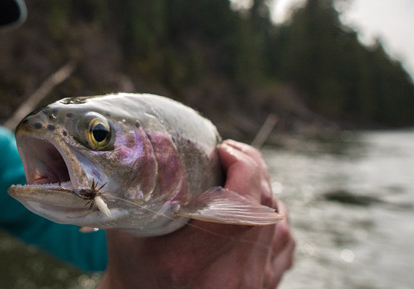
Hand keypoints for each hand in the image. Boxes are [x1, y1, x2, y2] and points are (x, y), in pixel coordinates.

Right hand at [99, 140, 294, 288]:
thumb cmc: (134, 263)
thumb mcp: (128, 227)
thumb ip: (144, 188)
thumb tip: (154, 140)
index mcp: (191, 262)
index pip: (241, 204)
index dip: (242, 166)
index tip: (222, 150)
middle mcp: (228, 278)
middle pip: (263, 206)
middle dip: (251, 169)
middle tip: (228, 154)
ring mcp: (252, 285)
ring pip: (278, 220)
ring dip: (262, 191)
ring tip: (237, 178)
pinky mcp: (266, 287)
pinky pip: (284, 241)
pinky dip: (272, 217)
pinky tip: (251, 208)